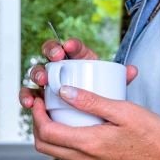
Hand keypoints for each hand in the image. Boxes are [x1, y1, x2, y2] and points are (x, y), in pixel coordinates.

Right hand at [22, 35, 140, 94]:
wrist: (93, 116)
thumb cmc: (101, 95)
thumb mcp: (112, 86)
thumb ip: (120, 78)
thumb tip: (133, 70)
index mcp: (78, 59)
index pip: (71, 46)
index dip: (70, 44)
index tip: (71, 46)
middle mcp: (60, 67)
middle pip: (50, 54)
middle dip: (50, 53)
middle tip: (56, 58)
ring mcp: (49, 82)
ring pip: (37, 74)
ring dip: (37, 74)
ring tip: (42, 81)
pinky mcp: (40, 99)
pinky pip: (30, 96)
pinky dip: (27, 97)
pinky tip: (29, 103)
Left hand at [23, 79, 159, 159]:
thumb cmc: (153, 134)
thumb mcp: (123, 110)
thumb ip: (91, 101)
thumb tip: (63, 92)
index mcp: (90, 145)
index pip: (47, 133)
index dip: (36, 115)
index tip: (38, 99)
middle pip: (45, 147)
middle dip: (37, 125)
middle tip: (42, 106)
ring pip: (59, 154)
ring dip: (52, 135)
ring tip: (58, 114)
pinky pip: (75, 159)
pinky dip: (68, 143)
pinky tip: (79, 128)